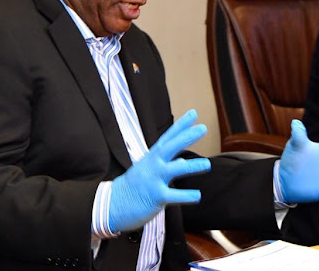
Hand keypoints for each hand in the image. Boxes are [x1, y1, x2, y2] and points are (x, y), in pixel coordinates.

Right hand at [108, 109, 210, 232]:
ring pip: (174, 170)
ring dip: (191, 166)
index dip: (180, 125)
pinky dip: (186, 196)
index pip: (168, 138)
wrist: (111, 204)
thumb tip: (183, 161)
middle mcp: (153, 165)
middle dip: (186, 137)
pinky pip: (173, 196)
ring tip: (207, 165)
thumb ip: (165, 164)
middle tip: (203, 128)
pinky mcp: (155, 197)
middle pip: (170, 147)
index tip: (193, 113)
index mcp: (152, 157)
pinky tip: (197, 196)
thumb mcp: (147, 170)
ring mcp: (153, 180)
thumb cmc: (133, 186)